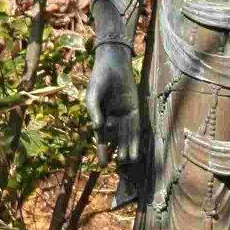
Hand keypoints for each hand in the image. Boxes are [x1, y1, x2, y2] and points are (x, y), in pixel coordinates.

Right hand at [86, 44, 141, 165]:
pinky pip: (136, 126)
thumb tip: (97, 128)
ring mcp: (124, 115)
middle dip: (118, 151)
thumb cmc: (98, 79)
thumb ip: (94, 111)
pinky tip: (136, 147)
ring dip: (128, 147)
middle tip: (119, 164)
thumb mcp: (93, 96)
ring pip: (127, 135)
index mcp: (100, 117)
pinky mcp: (134, 109)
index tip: (102, 165)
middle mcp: (113, 118)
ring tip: (129, 160)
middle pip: (116, 139)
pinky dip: (136, 137)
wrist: (112, 63)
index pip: (101, 138)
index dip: (102, 151)